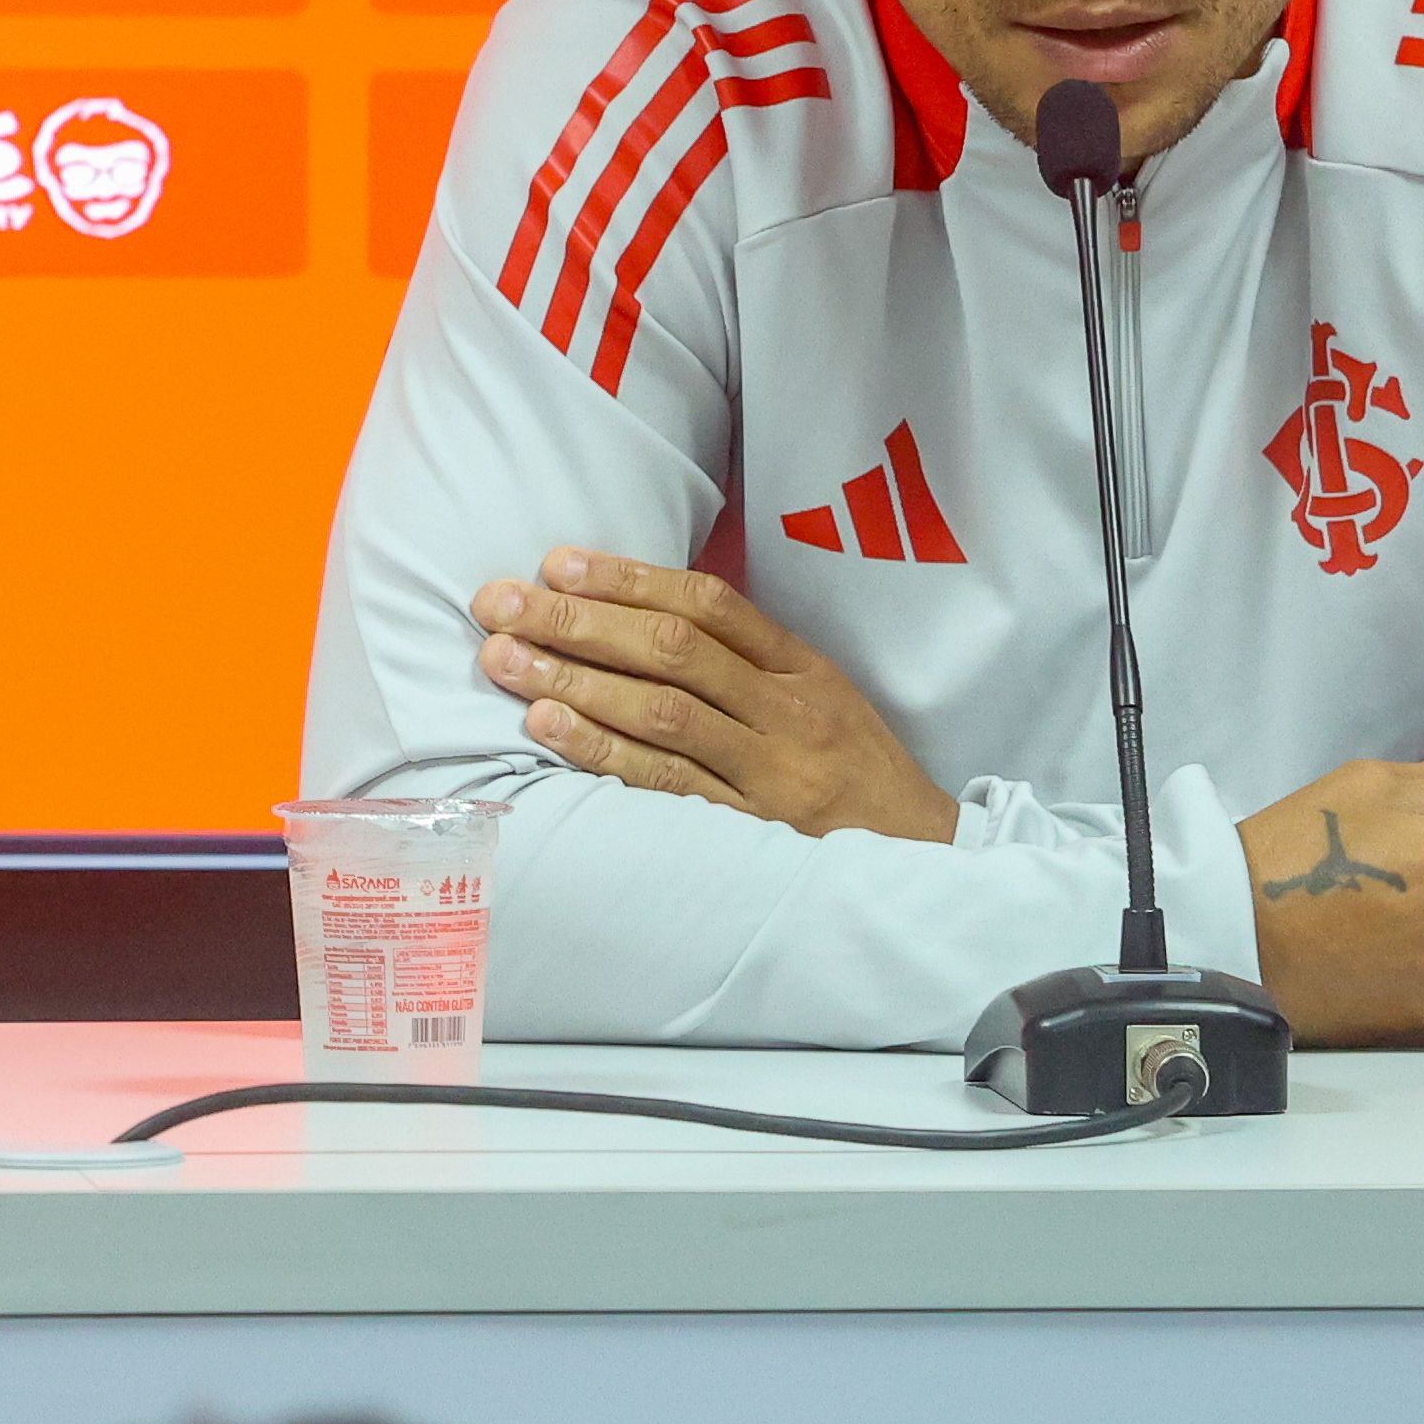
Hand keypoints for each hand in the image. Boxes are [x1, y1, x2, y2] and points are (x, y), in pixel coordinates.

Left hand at [471, 550, 958, 842]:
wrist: (921, 861)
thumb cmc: (852, 767)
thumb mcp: (820, 693)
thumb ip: (745, 653)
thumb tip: (640, 603)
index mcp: (801, 668)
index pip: (708, 604)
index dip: (630, 578)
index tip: (557, 562)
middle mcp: (785, 714)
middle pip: (671, 652)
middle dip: (578, 622)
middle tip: (501, 605)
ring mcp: (768, 776)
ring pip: (662, 715)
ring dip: (575, 682)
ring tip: (505, 660)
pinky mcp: (749, 835)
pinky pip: (665, 785)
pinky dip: (602, 752)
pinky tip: (549, 727)